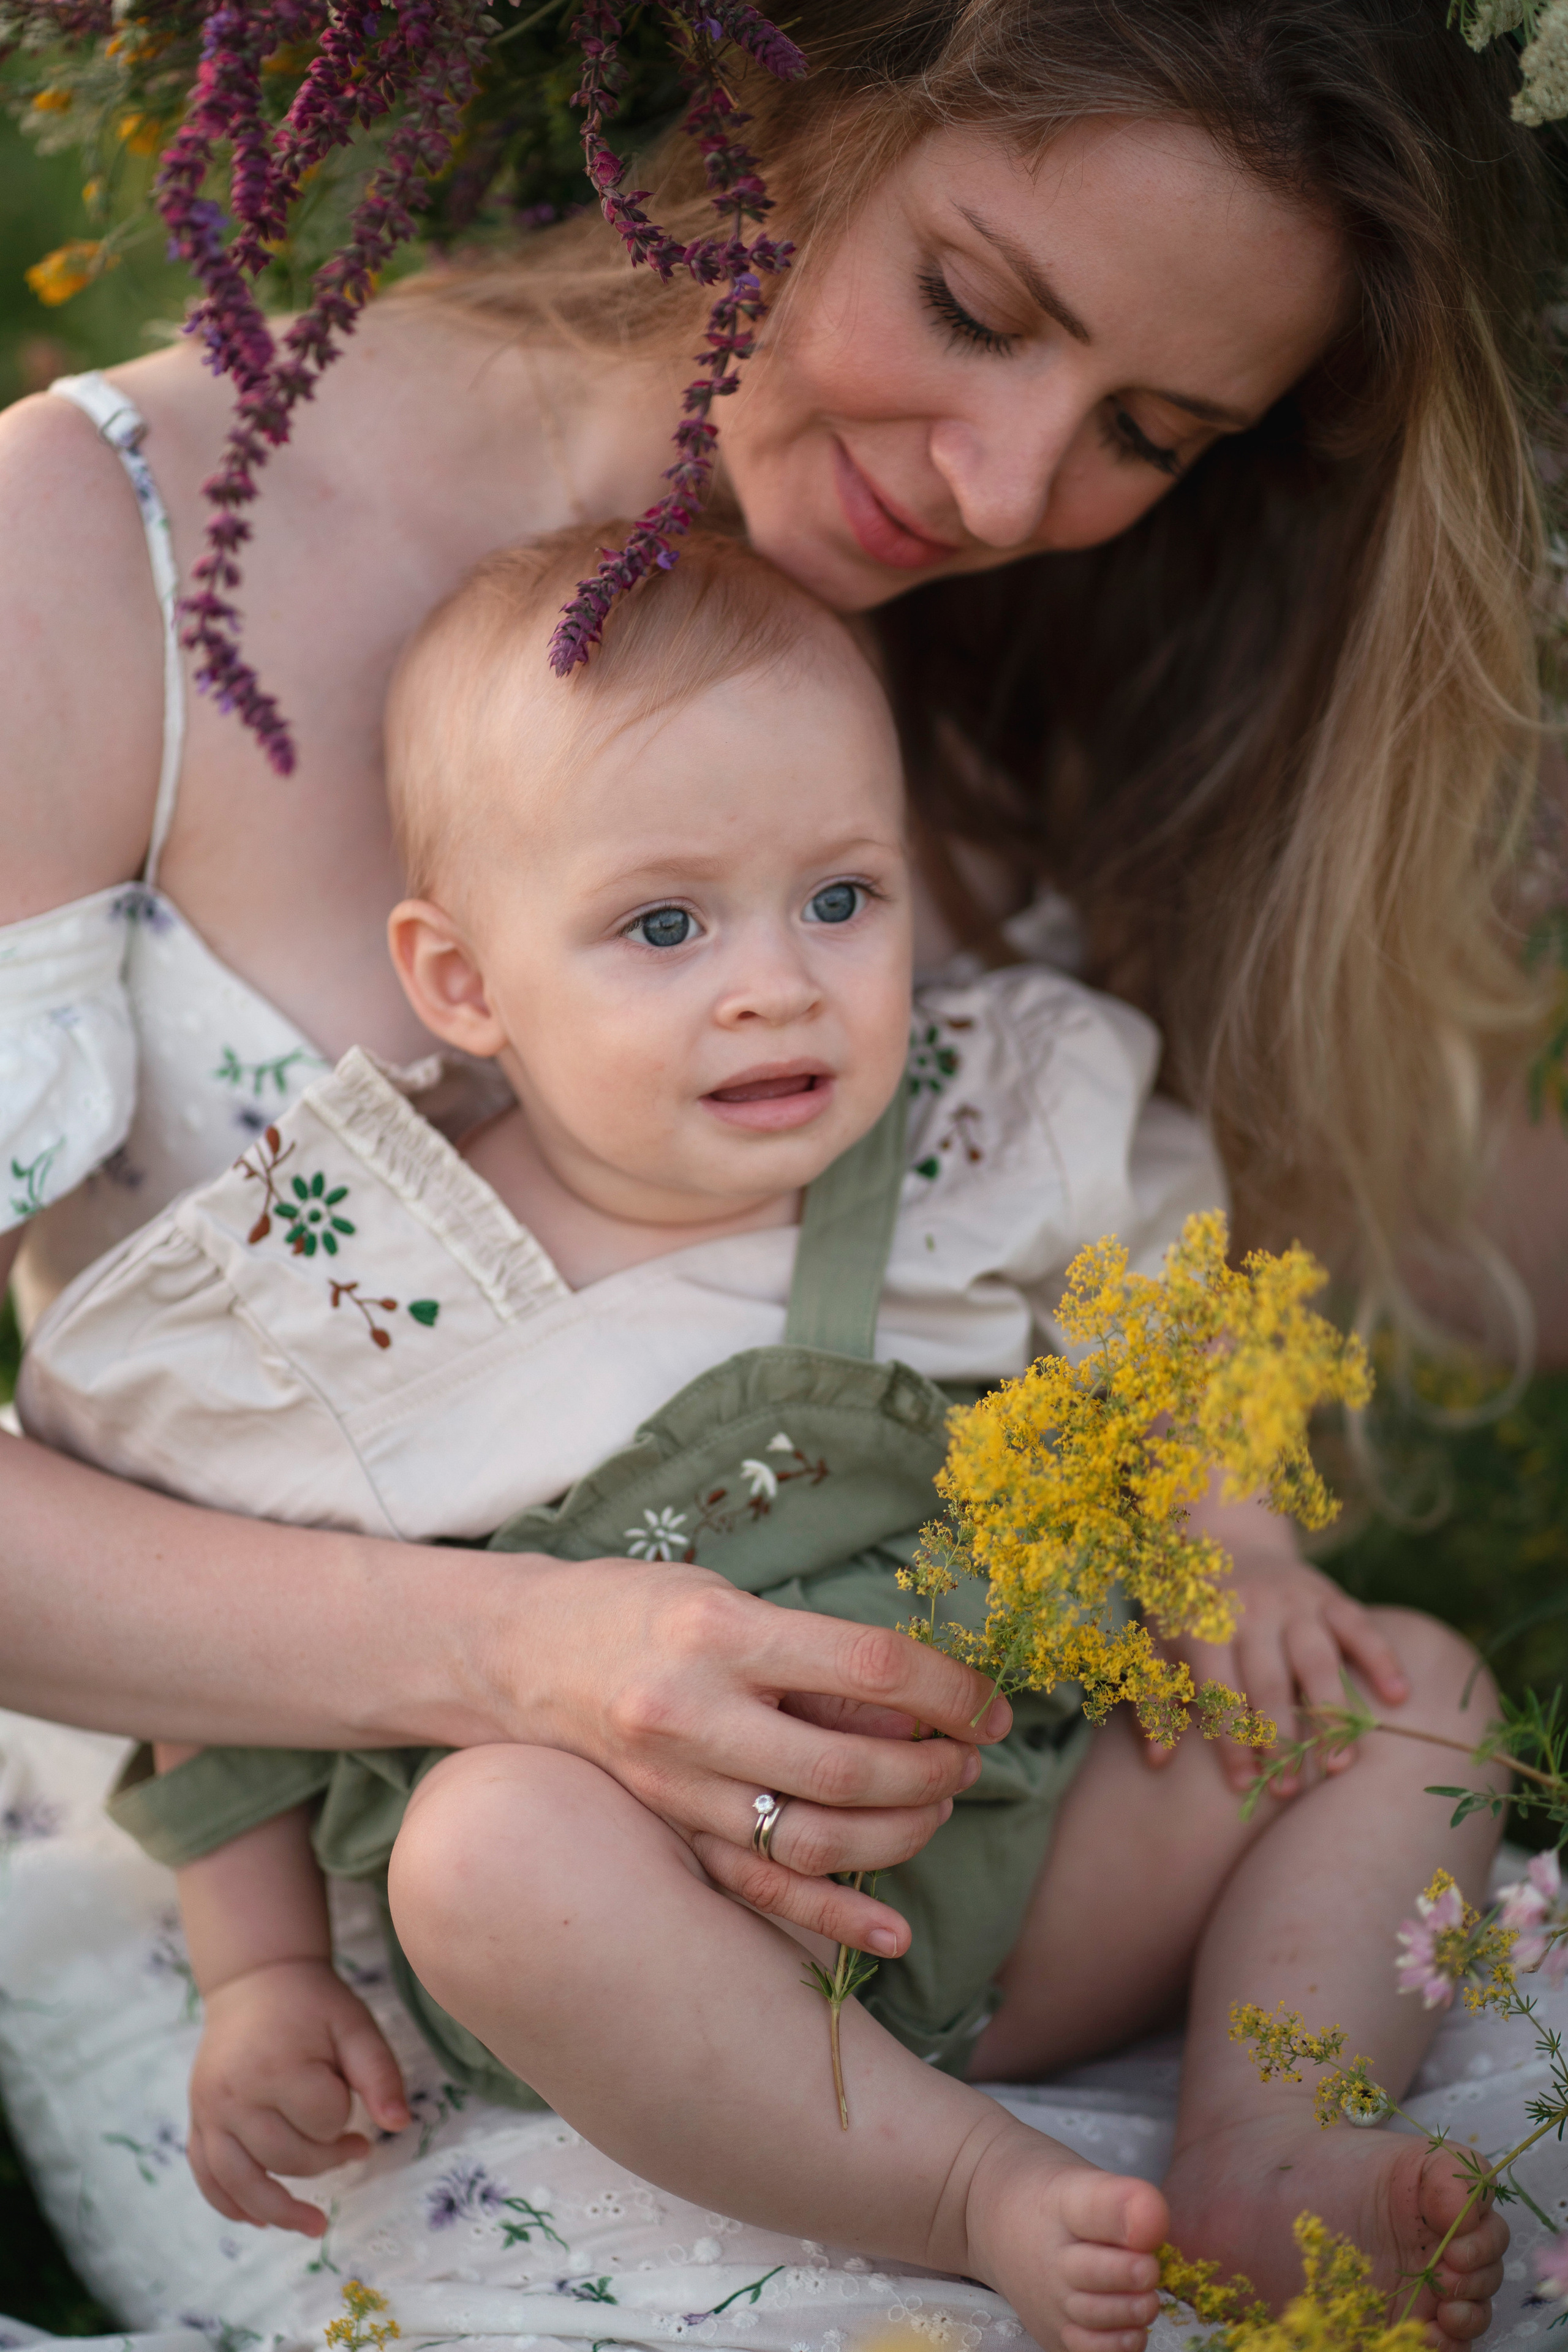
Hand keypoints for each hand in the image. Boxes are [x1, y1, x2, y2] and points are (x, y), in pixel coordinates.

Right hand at [186, 1958, 409, 2234]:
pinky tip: (258, 2219)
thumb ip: (380, 2074)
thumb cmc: (313, 2005)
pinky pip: (206, 2176)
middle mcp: (234, 2096)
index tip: (354, 2103)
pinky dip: (230, 2205)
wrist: (257, 1980)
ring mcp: (209, 2112)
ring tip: (314, 2225)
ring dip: (278, 2212)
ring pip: (240, 2182)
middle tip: (355, 2144)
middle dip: (326, 2160)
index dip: (346, 2119)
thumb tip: (399, 2126)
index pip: (323, 2123)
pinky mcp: (196, 2120)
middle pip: (286, 2158)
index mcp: (277, 2068)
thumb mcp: (356, 2026)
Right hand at [495, 1555, 1010, 1953]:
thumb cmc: (634, 1609)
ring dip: (899, 1833)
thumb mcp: (726, 1599)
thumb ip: (809, 1652)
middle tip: (971, 1758)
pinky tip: (891, 1931)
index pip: (868, 1667)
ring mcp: (674, 1783)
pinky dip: (831, 1916)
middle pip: (848, 1766)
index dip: (948, 1691)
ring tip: (938, 1807)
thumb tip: (914, 1699)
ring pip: (812, 1838)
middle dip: (932, 1770)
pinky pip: (757, 1887)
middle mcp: (694, 1712)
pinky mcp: (665, 1829)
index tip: (989, 1703)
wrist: (513, 1651)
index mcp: (721, 1631)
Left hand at [1146, 1551, 1408, 1795]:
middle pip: (1270, 1682)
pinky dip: (1381, 1658)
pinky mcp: (1327, 1594)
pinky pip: (1359, 1626)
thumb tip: (1157, 1761)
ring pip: (1317, 1660)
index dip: (1232, 1740)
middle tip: (1289, 1788)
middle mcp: (1251, 1611)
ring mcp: (1293, 1601)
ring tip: (1340, 1763)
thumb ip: (1154, 1701)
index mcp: (1205, 1625)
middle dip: (1280, 1740)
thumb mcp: (1154, 1645)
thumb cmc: (1185, 1609)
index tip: (1244, 1786)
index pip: (1221, 1691)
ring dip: (1330, 1713)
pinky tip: (1398, 1697)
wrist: (1223, 1539)